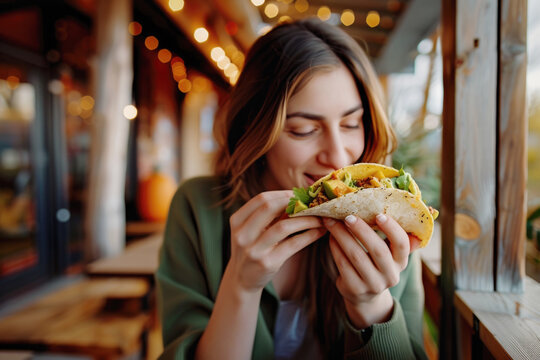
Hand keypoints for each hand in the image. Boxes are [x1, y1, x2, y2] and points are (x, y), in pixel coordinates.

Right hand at [226, 191, 325, 293]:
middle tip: (311, 204)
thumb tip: (297, 197)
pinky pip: (293, 244)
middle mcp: (242, 234)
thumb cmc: (252, 249)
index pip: (261, 199)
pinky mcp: (267, 263)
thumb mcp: (252, 230)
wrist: (242, 280)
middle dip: (294, 203)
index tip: (298, 195)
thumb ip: (269, 215)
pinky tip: (319, 232)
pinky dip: (309, 235)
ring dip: (306, 219)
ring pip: (284, 226)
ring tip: (320, 218)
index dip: (282, 194)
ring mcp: (253, 250)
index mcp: (237, 221)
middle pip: (270, 207)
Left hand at [323, 214, 420, 328]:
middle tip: (348, 216)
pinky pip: (343, 264)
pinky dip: (335, 247)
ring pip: (357, 256)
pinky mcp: (354, 288)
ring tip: (332, 222)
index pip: (402, 245)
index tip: (379, 215)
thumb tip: (400, 211)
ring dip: (342, 236)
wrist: (364, 296)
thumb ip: (393, 238)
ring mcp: (372, 284)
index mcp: (401, 262)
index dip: (392, 229)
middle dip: (361, 230)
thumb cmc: (375, 265)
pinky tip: (330, 237)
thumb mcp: (389, 255)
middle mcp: (390, 275)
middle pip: (378, 250)